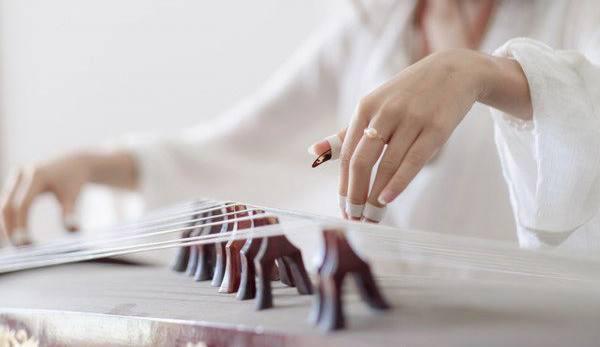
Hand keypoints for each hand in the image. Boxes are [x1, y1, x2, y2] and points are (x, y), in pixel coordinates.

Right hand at [0, 151, 137, 245]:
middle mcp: (22, 174)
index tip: (24, 244)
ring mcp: (15, 176)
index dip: (21, 225)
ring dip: (6, 225)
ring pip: (4, 205)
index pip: (23, 204)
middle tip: (17, 248)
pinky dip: (8, 219)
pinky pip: (7, 203)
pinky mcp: (14, 182)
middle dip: (9, 228)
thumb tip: (72, 230)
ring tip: (16, 244)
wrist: (75, 163)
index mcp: (37, 176)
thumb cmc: (74, 181)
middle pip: (7, 206)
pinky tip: (12, 233)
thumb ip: (70, 212)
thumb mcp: (73, 195)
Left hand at [309, 49, 530, 221]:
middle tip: (354, 219)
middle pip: (361, 161)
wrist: (454, 71)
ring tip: (372, 218)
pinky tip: (386, 200)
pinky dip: (398, 182)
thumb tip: (313, 154)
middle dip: (355, 195)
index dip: (344, 185)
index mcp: (365, 107)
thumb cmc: (407, 95)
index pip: (347, 154)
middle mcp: (385, 112)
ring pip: (387, 165)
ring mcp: (411, 119)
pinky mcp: (436, 127)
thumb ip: (346, 133)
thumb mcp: (374, 107)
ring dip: (376, 196)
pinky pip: (413, 160)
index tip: (343, 210)